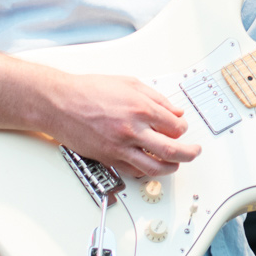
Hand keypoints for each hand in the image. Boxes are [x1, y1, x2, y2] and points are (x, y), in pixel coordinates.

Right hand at [49, 74, 200, 178]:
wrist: (61, 103)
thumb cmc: (90, 90)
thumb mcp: (129, 83)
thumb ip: (156, 98)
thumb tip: (174, 111)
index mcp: (141, 108)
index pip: (176, 126)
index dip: (183, 128)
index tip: (182, 128)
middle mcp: (133, 130)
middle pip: (172, 150)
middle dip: (189, 153)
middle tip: (194, 152)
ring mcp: (121, 147)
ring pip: (155, 167)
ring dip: (171, 168)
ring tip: (176, 164)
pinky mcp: (109, 159)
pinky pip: (134, 172)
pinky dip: (147, 171)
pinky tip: (151, 166)